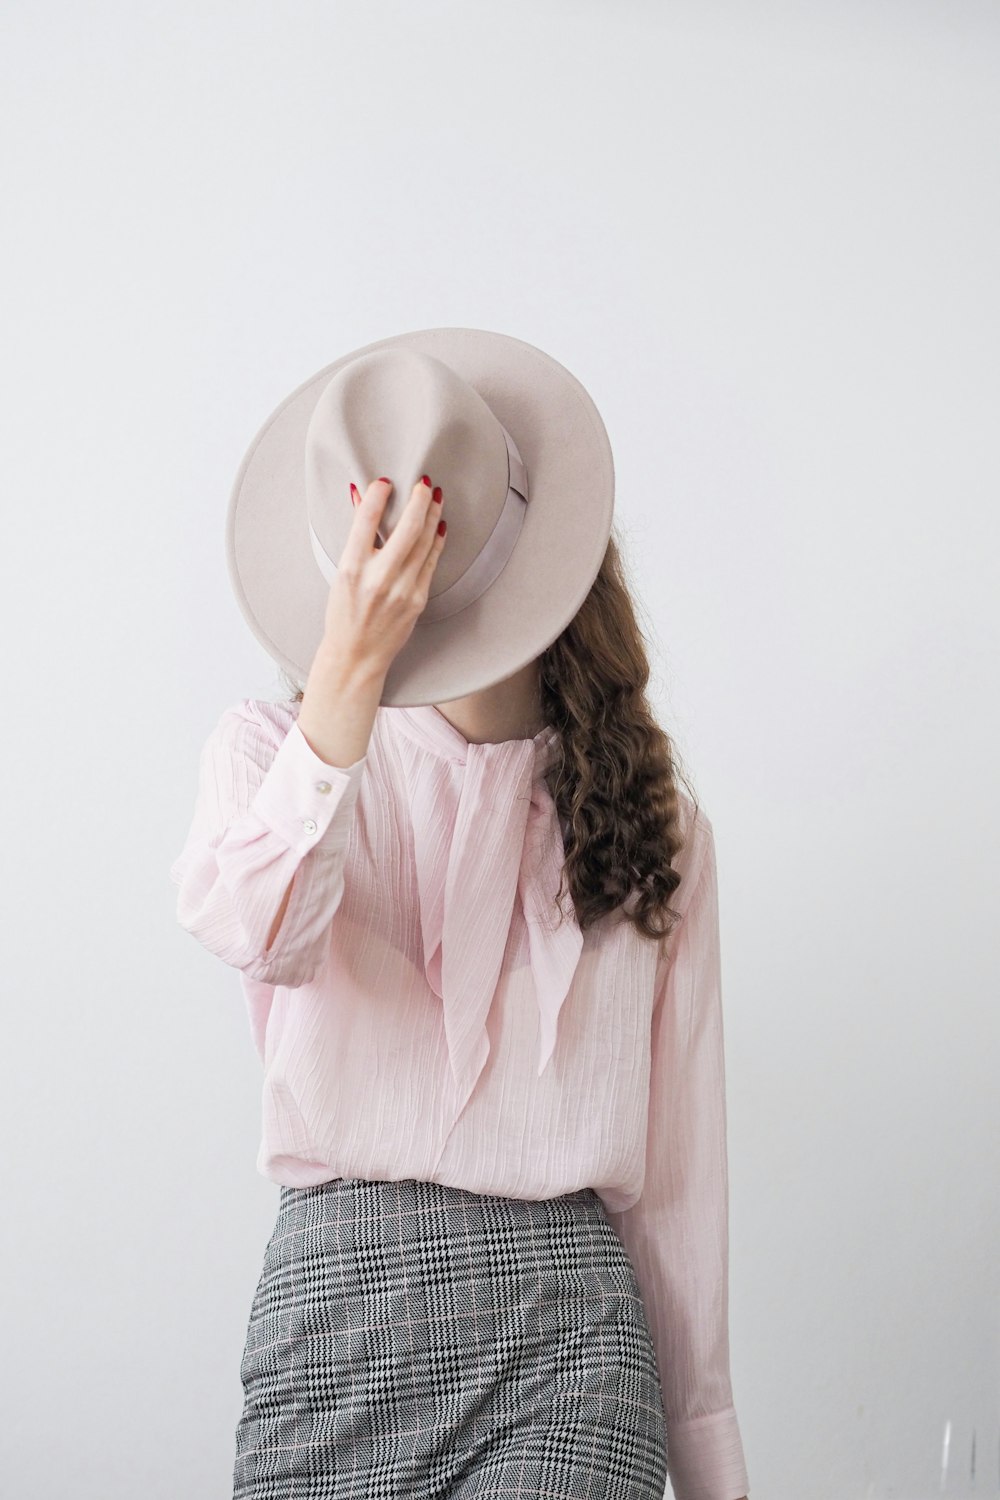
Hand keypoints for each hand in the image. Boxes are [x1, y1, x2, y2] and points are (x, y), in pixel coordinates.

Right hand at [321, 475, 446, 679]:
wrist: (357, 655)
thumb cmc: (344, 613)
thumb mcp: (341, 573)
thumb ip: (356, 536)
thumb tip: (360, 496)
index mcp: (351, 569)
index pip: (366, 520)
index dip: (377, 495)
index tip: (385, 481)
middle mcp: (378, 578)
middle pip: (406, 528)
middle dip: (418, 501)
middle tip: (424, 482)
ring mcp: (401, 590)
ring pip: (424, 543)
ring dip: (432, 516)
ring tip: (436, 498)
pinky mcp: (417, 600)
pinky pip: (431, 562)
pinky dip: (436, 541)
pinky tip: (439, 526)